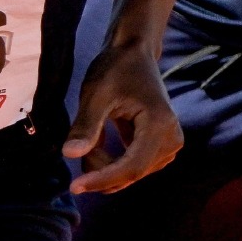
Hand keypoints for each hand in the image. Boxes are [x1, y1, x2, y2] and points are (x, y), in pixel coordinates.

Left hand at [62, 42, 182, 194]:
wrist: (134, 53)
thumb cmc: (115, 69)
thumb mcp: (95, 94)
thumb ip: (86, 126)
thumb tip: (69, 155)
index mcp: (159, 124)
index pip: (131, 168)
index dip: (102, 180)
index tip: (74, 186)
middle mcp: (172, 139)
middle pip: (130, 173)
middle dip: (100, 166)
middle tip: (78, 142)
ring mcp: (170, 145)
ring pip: (130, 174)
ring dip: (105, 164)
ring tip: (94, 133)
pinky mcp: (162, 148)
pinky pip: (133, 168)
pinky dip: (112, 161)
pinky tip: (102, 139)